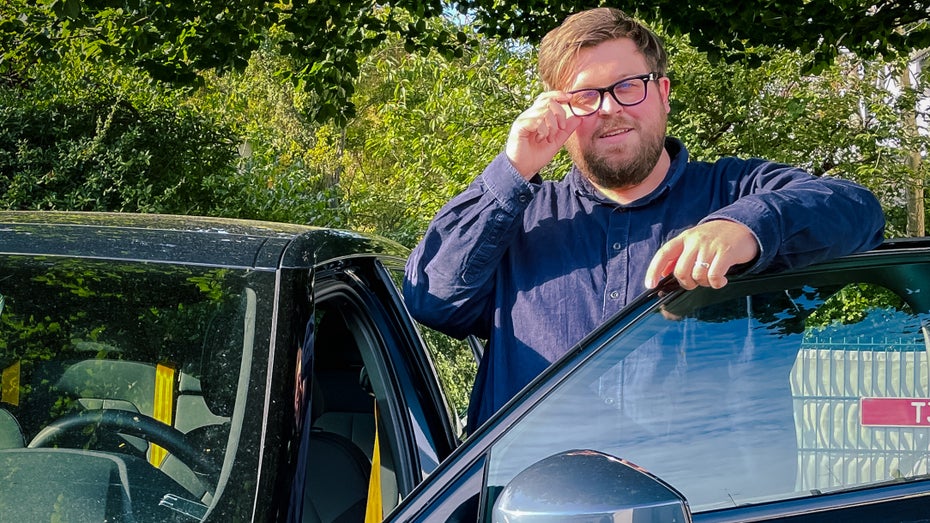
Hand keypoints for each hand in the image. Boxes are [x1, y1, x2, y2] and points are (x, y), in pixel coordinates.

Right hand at [505, 91, 581, 178]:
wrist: (524, 169)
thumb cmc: (537, 155)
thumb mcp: (557, 141)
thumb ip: (567, 129)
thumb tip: (579, 117)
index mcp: (537, 116)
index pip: (547, 97)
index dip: (558, 95)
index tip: (570, 98)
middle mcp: (529, 115)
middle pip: (548, 101)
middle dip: (559, 113)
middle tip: (561, 128)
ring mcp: (523, 120)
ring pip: (544, 112)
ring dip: (551, 126)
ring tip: (548, 138)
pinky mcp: (519, 127)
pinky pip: (536, 121)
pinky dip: (542, 130)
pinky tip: (539, 139)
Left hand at [644, 220, 759, 289]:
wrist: (743, 227)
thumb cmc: (715, 238)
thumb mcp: (694, 242)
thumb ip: (679, 256)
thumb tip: (662, 273)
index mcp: (684, 238)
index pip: (664, 253)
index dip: (654, 269)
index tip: (650, 284)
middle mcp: (695, 240)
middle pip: (681, 271)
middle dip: (687, 283)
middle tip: (695, 282)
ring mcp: (710, 245)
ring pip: (697, 276)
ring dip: (704, 283)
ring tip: (711, 278)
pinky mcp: (726, 252)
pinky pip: (714, 277)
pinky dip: (717, 283)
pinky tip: (721, 280)